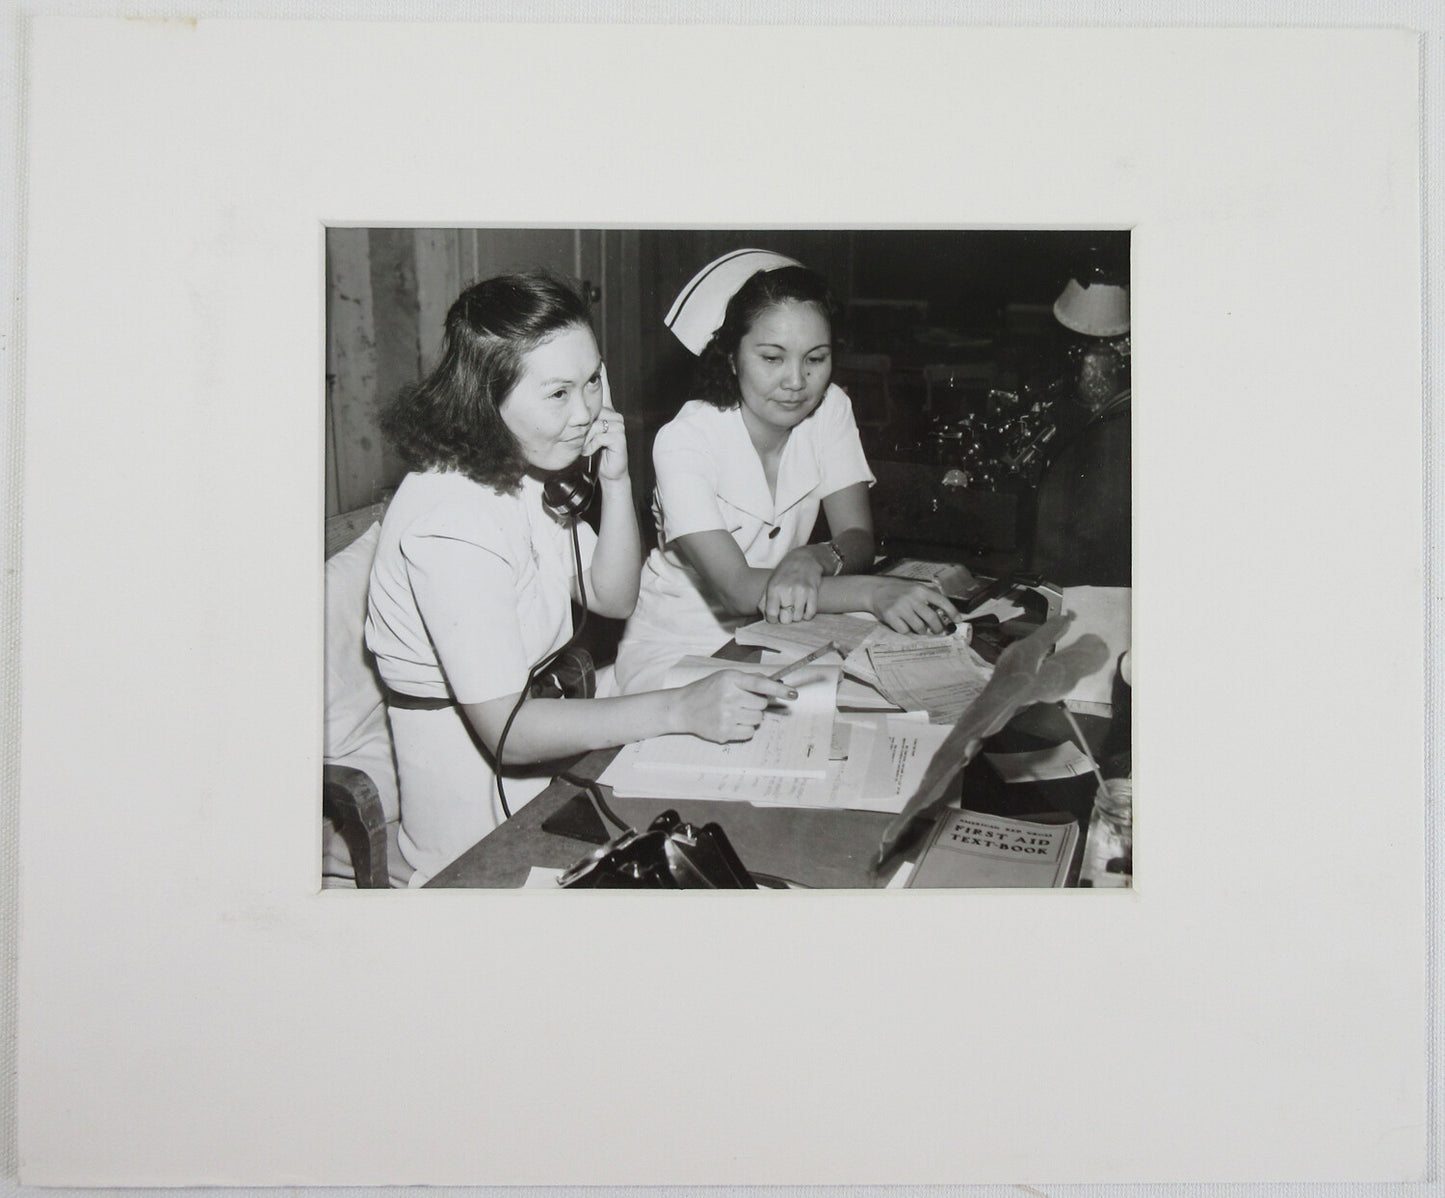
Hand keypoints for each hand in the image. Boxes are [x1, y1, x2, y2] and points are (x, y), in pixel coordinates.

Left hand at [582, 363, 627, 481]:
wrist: (610, 471)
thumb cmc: (596, 451)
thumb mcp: (586, 434)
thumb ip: (581, 421)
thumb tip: (569, 412)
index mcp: (606, 411)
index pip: (605, 390)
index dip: (602, 376)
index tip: (600, 361)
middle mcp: (614, 415)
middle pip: (591, 412)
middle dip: (583, 429)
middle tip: (585, 443)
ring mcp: (618, 424)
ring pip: (592, 425)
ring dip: (586, 439)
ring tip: (588, 448)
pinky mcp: (618, 435)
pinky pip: (597, 435)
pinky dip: (590, 446)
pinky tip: (593, 451)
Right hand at [673, 669, 797, 742]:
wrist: (683, 708)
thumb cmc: (707, 690)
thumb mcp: (725, 678)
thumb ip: (748, 680)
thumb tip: (775, 684)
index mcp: (730, 679)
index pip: (759, 684)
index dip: (779, 689)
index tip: (793, 694)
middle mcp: (728, 697)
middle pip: (761, 705)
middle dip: (756, 704)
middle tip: (741, 702)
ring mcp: (726, 716)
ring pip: (757, 720)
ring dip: (751, 717)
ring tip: (734, 712)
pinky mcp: (724, 732)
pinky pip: (749, 733)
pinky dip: (744, 729)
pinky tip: (731, 723)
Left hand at [761, 548, 825, 623]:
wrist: (804, 559)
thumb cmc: (785, 573)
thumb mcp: (771, 583)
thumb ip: (764, 600)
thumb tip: (764, 616)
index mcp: (774, 588)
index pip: (771, 614)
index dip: (772, 619)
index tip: (775, 616)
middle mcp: (787, 590)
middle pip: (786, 619)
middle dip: (786, 618)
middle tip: (786, 610)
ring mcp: (801, 591)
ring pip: (798, 618)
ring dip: (797, 615)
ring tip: (795, 607)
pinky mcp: (813, 592)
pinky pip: (810, 613)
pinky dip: (807, 614)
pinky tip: (804, 608)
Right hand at [868, 579, 961, 634]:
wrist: (876, 591)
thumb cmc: (899, 592)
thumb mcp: (915, 589)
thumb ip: (929, 598)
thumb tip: (945, 615)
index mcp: (921, 590)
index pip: (942, 601)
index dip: (952, 612)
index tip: (958, 621)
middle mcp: (912, 598)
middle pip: (932, 618)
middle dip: (937, 627)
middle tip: (937, 631)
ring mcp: (901, 607)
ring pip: (920, 627)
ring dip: (922, 631)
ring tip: (920, 628)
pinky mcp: (891, 616)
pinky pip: (905, 630)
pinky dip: (907, 631)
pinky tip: (905, 626)